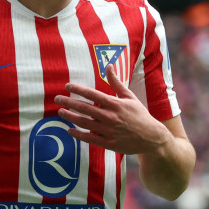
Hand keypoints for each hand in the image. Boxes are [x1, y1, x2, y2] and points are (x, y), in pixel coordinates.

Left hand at [54, 64, 171, 154]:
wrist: (151, 137)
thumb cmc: (139, 115)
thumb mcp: (129, 96)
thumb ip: (116, 82)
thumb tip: (109, 65)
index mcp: (115, 103)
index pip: (92, 94)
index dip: (78, 89)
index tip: (67, 86)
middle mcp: (110, 116)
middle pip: (84, 108)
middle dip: (69, 102)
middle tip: (57, 98)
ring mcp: (108, 131)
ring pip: (84, 123)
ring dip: (70, 117)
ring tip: (60, 112)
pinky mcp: (108, 143)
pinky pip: (89, 138)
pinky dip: (78, 135)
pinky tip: (69, 130)